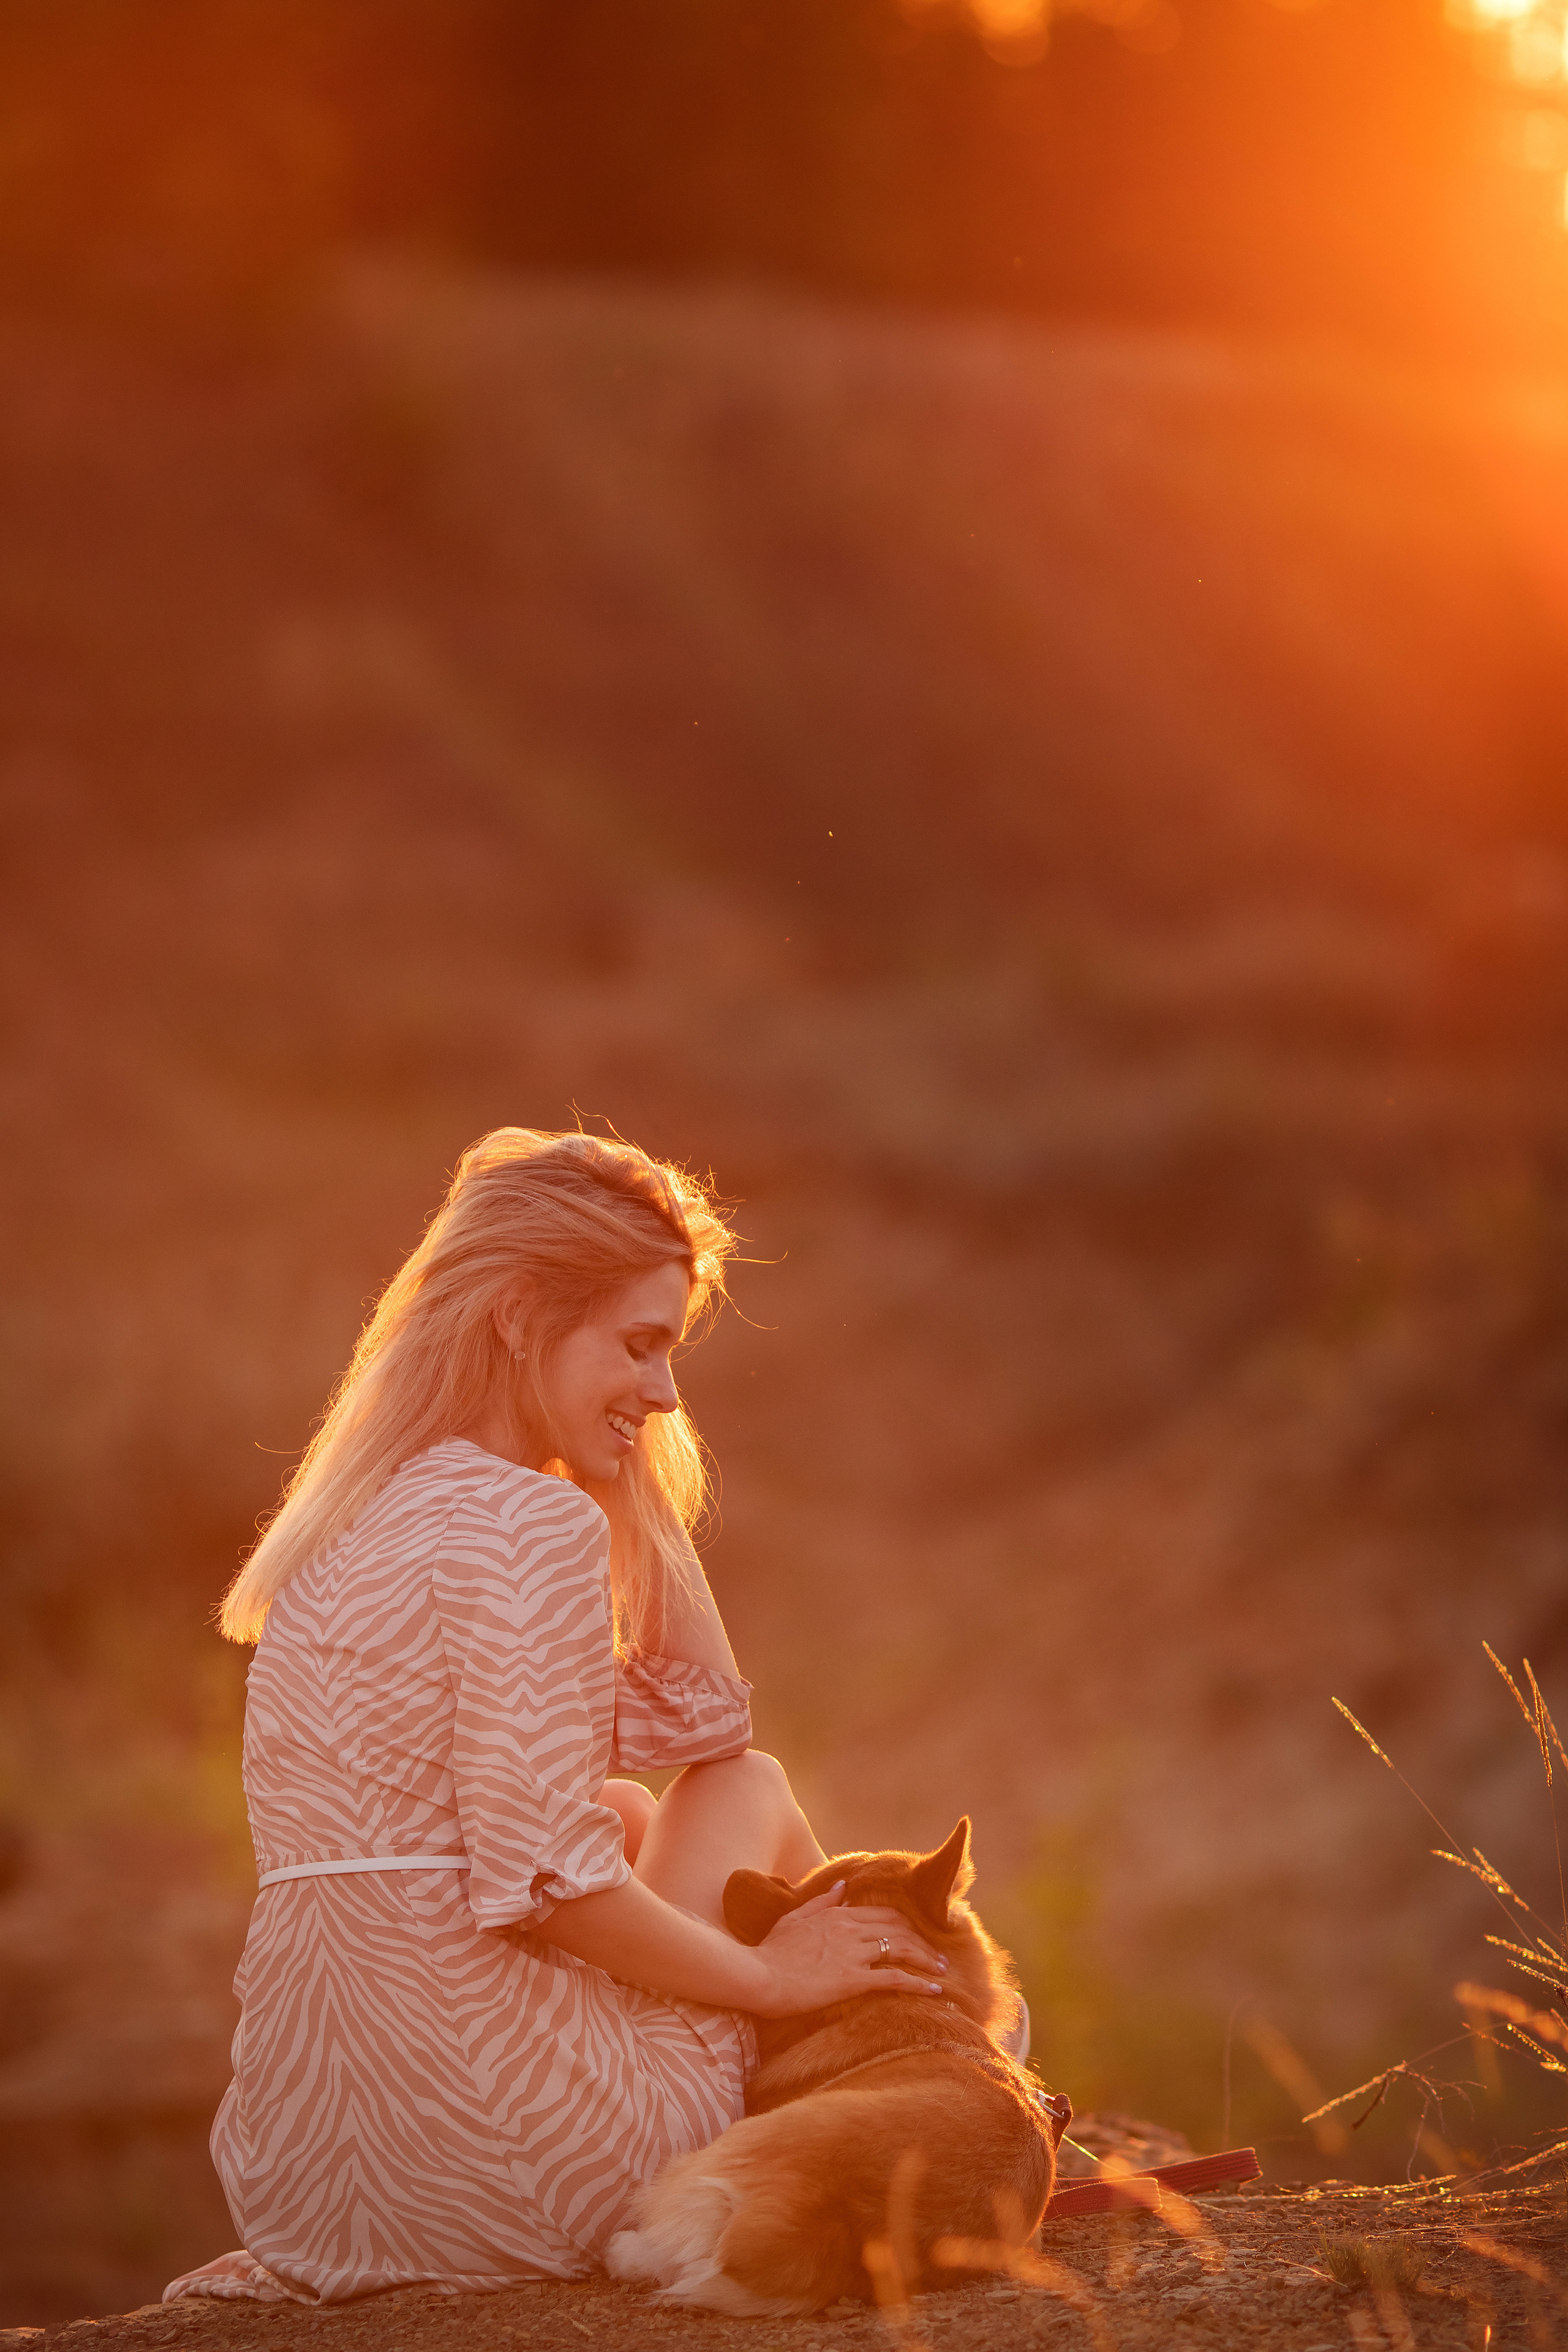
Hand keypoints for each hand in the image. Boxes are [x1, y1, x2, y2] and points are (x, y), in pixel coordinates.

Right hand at [745, 1882, 948, 2019]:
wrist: (757, 1976)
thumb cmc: (770, 1951)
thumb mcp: (793, 1918)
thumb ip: (821, 1902)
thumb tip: (842, 1885)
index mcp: (837, 1914)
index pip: (884, 1914)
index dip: (907, 1925)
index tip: (919, 1936)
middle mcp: (849, 1928)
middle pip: (899, 1929)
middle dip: (923, 1941)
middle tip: (939, 1955)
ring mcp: (852, 1953)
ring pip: (902, 1949)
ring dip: (927, 1960)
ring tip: (942, 1971)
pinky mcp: (852, 1979)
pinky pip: (894, 1978)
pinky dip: (918, 1983)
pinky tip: (933, 1990)